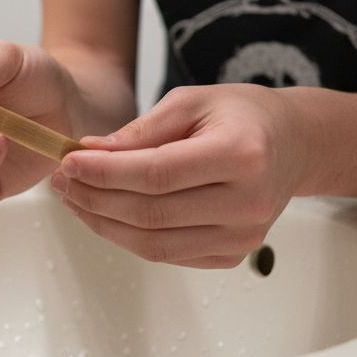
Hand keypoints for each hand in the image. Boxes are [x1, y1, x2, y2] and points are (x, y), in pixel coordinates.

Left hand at [49, 84, 308, 268]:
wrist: (293, 144)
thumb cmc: (244, 116)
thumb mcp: (192, 101)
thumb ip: (142, 130)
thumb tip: (91, 153)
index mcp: (241, 154)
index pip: (157, 174)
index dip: (105, 173)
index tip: (69, 161)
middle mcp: (247, 202)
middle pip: (152, 214)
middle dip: (96, 199)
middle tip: (63, 180)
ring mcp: (244, 236)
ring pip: (155, 244)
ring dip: (105, 224)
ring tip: (76, 199)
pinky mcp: (234, 255)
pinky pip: (169, 255)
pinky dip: (131, 238)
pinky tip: (108, 215)